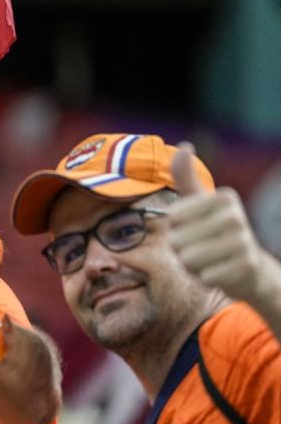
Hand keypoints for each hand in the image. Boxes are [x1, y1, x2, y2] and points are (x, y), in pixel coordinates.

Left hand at [169, 143, 275, 304]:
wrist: (249, 268)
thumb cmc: (215, 231)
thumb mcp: (201, 203)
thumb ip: (187, 177)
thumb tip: (184, 145)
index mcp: (224, 197)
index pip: (173, 217)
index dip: (177, 228)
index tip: (196, 227)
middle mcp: (236, 216)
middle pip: (177, 240)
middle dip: (182, 250)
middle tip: (203, 247)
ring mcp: (243, 241)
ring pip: (188, 259)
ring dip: (192, 265)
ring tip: (209, 259)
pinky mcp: (245, 267)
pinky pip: (203, 276)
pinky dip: (205, 278)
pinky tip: (220, 272)